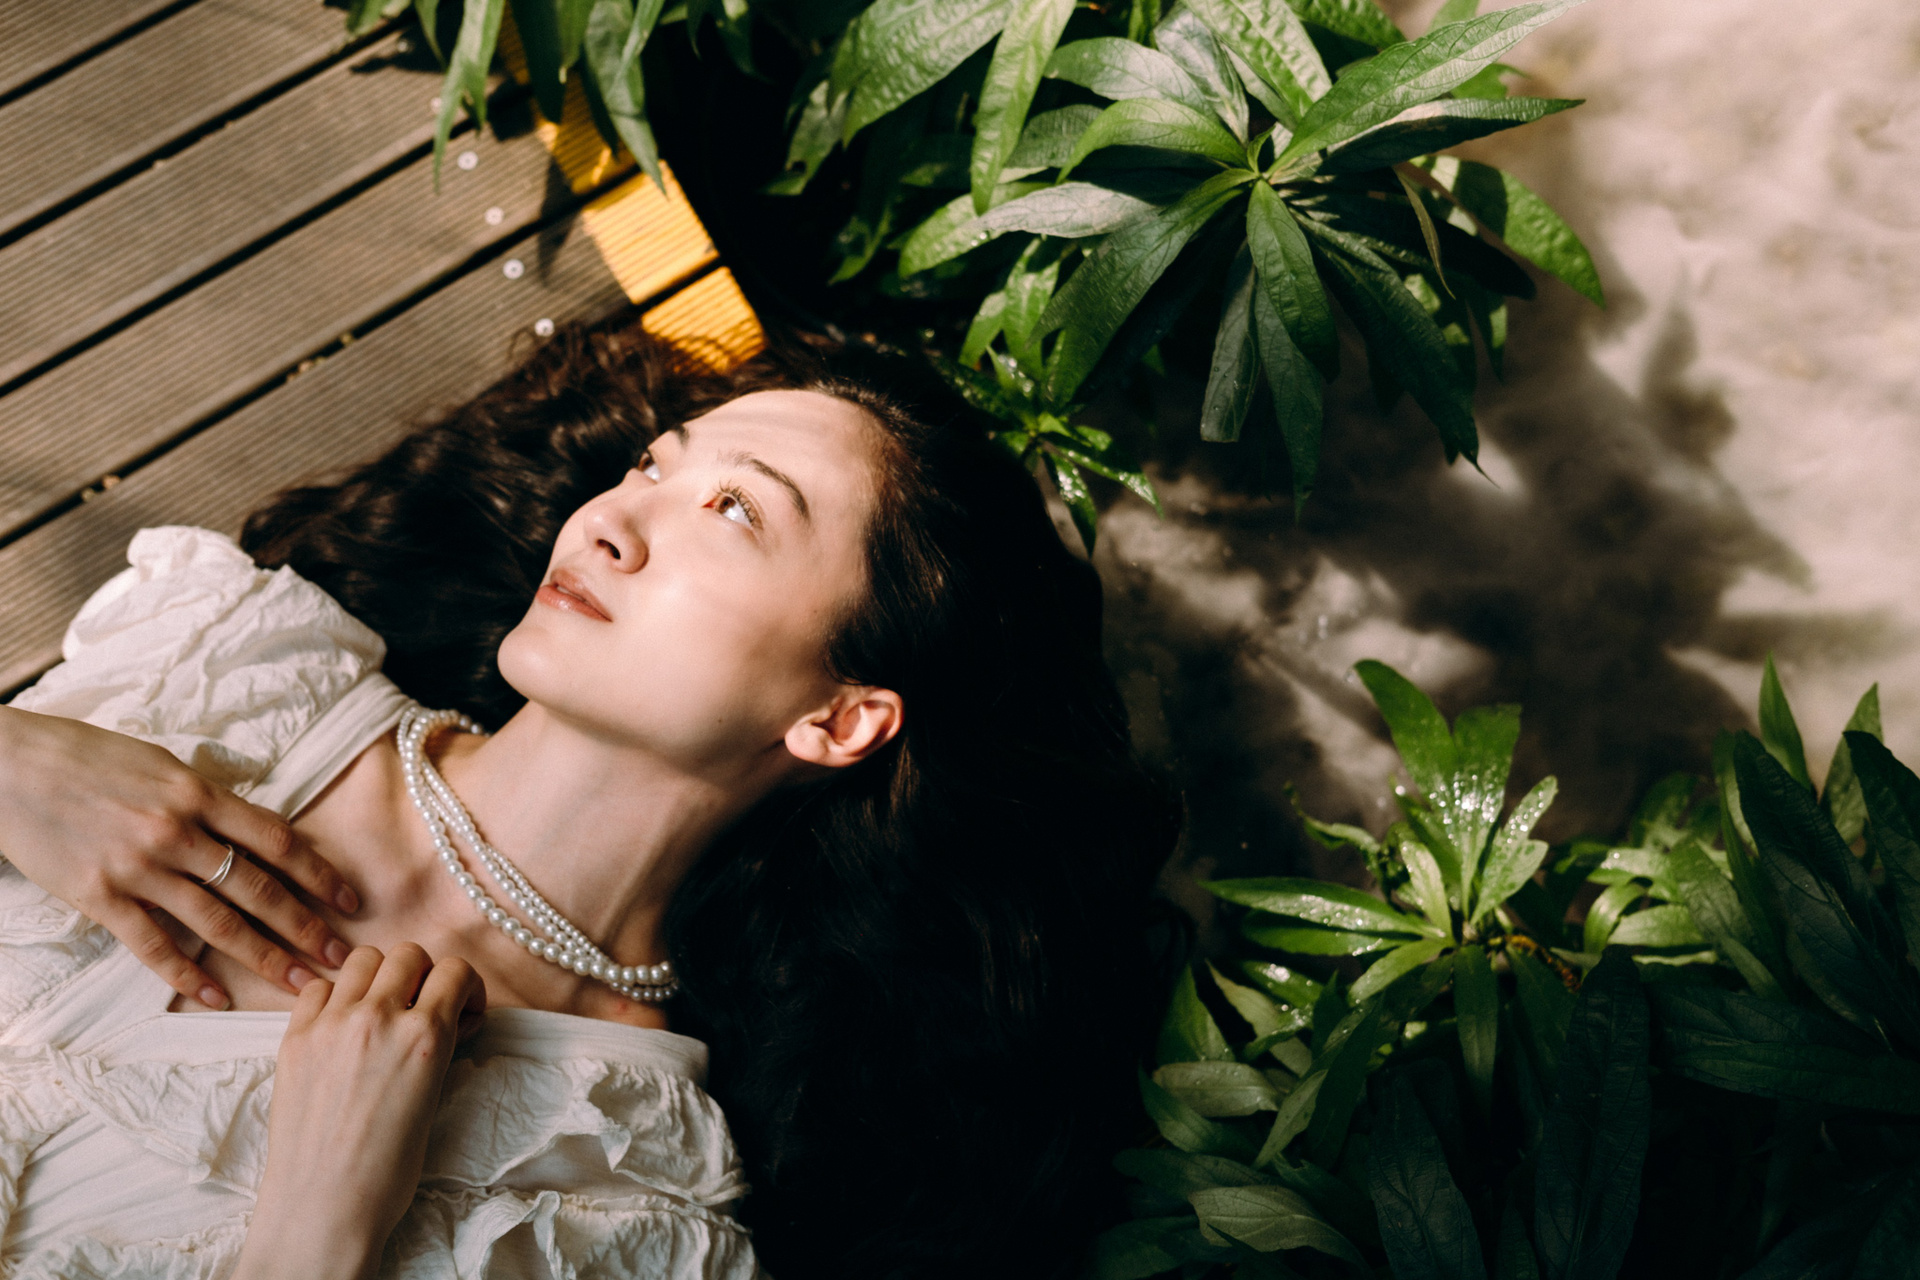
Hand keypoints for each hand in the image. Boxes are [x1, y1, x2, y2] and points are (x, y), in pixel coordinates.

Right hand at [0, 705, 357, 1008]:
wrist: (8, 767)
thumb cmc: (88, 757)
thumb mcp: (163, 764)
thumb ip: (208, 799)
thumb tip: (253, 828)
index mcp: (198, 794)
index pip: (278, 840)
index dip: (320, 874)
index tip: (351, 900)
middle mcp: (176, 832)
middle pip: (258, 888)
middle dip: (305, 926)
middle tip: (340, 957)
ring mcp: (139, 868)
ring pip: (216, 922)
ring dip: (263, 956)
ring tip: (298, 983)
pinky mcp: (99, 896)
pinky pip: (153, 944)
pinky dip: (186, 974)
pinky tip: (215, 997)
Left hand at [234, 944, 484, 1279]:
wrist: (323, 1208)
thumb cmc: (387, 1170)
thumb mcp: (432, 1098)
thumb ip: (438, 1046)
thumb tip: (446, 1017)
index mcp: (424, 1037)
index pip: (456, 970)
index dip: (465, 988)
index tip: (461, 1010)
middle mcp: (378, 1019)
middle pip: (409, 954)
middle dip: (422, 975)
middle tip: (420, 1008)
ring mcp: (331, 1025)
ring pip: (363, 959)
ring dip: (378, 977)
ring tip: (378, 1010)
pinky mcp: (295, 1039)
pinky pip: (318, 988)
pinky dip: (334, 997)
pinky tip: (340, 1027)